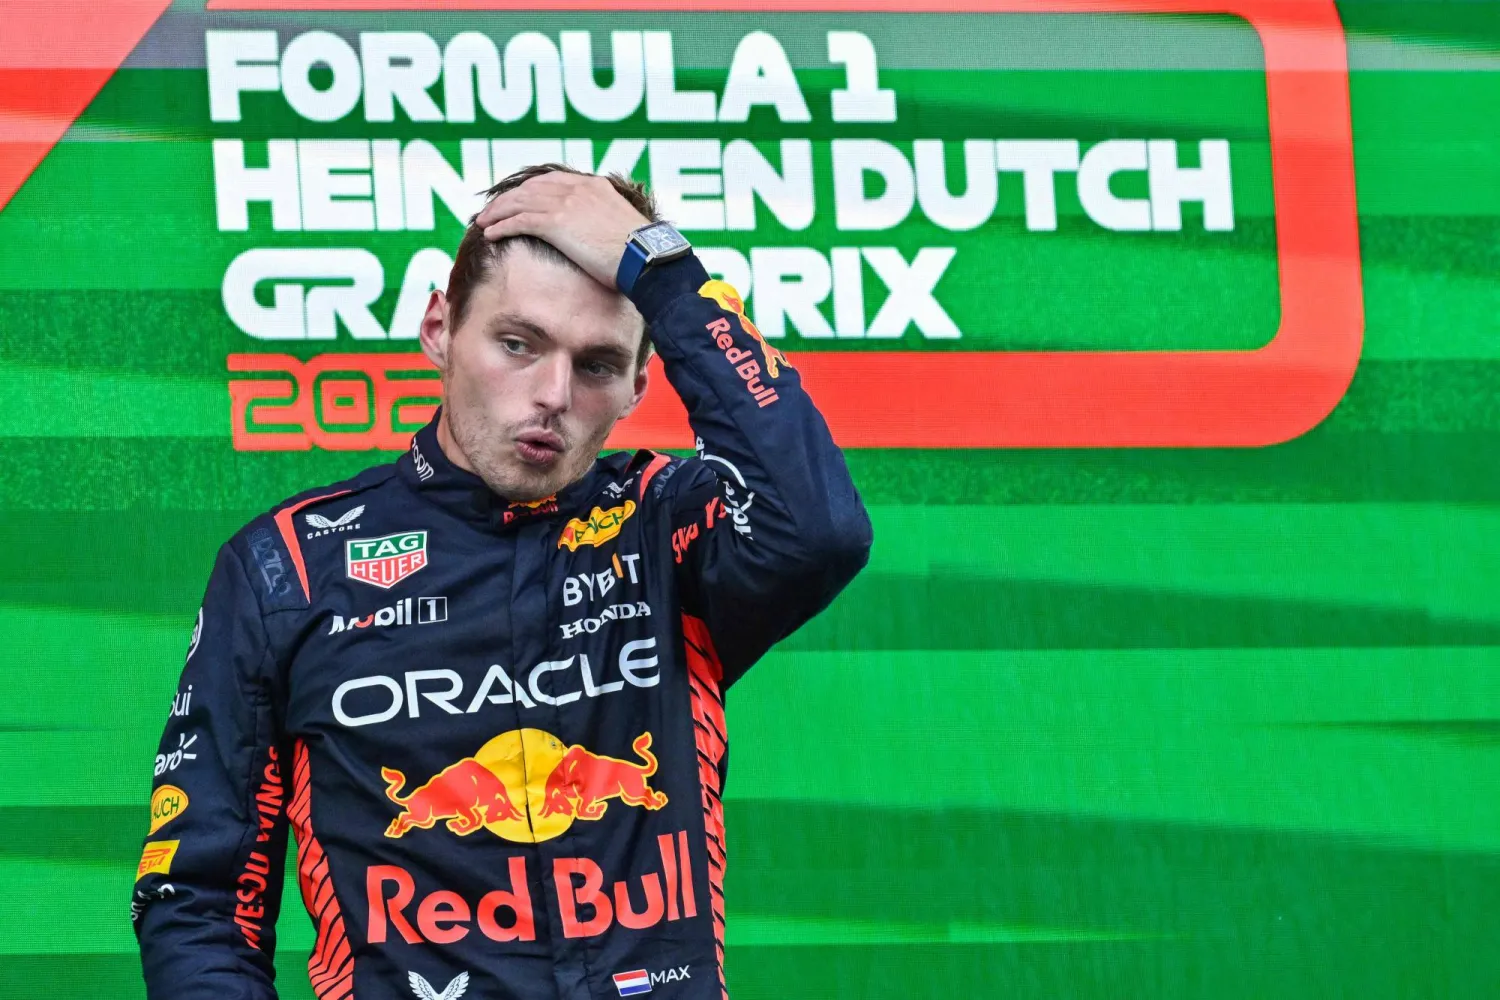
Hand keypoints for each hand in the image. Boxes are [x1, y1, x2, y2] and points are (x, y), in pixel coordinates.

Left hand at [474, 172, 650, 290]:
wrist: (645, 258)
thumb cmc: (640, 253)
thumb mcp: (621, 226)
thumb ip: (603, 220)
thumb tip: (598, 235)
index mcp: (593, 186)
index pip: (550, 181)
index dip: (528, 190)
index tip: (516, 200)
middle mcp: (576, 189)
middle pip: (529, 189)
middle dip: (506, 200)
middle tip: (491, 211)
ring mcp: (565, 203)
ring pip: (519, 203)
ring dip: (497, 213)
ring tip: (483, 223)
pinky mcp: (555, 223)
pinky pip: (519, 220)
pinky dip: (501, 226)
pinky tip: (490, 234)